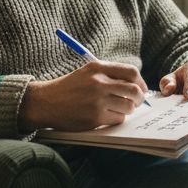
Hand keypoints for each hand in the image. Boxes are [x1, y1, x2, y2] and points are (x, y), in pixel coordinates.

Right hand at [19, 61, 148, 130]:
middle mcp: (99, 83)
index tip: (141, 89)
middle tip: (136, 102)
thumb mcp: (87, 72)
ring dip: (128, 110)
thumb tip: (135, 85)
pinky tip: (108, 115)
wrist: (46, 102)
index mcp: (98, 68)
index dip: (140, 82)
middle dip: (139, 98)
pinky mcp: (95, 117)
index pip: (131, 72)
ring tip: (119, 109)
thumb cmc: (68, 88)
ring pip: (128, 106)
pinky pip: (118, 118)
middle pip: (133, 90)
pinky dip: (117, 118)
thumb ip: (109, 74)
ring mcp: (97, 101)